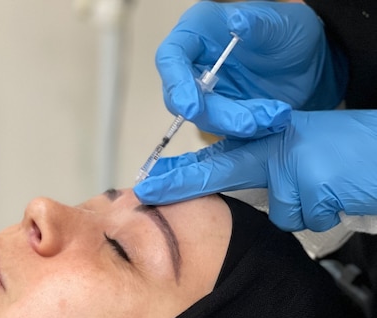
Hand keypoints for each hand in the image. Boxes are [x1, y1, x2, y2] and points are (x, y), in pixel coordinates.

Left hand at [134, 110, 376, 231]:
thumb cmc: (354, 152)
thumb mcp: (303, 149)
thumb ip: (267, 166)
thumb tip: (231, 192)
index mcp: (275, 138)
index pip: (220, 156)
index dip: (182, 172)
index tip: (147, 185)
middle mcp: (280, 148)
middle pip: (224, 173)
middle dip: (184, 184)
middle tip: (148, 192)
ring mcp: (296, 168)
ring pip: (279, 213)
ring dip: (304, 210)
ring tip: (329, 188)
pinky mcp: (316, 186)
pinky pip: (307, 220)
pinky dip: (325, 214)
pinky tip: (341, 195)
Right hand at [157, 1, 345, 137]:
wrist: (311, 61)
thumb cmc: (291, 33)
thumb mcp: (281, 24)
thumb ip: (258, 24)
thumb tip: (236, 23)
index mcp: (198, 32)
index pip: (171, 57)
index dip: (176, 84)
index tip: (192, 107)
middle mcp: (194, 62)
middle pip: (182, 97)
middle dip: (216, 113)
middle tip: (247, 122)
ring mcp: (206, 90)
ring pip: (204, 117)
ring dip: (236, 123)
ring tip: (273, 115)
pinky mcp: (219, 112)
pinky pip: (223, 128)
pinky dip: (248, 129)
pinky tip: (273, 119)